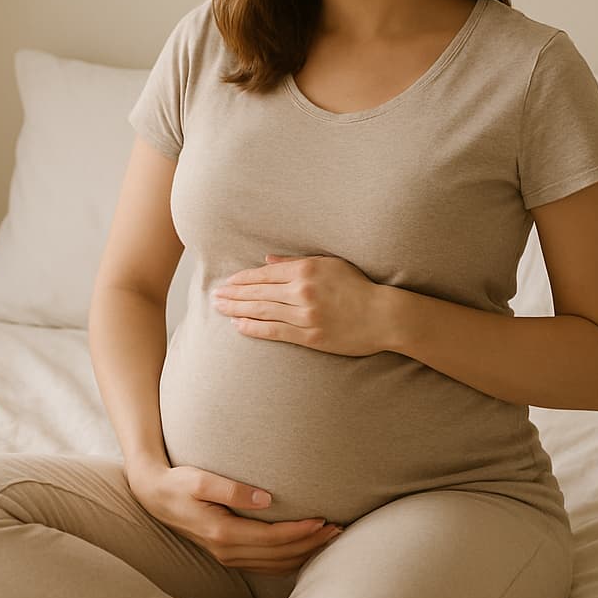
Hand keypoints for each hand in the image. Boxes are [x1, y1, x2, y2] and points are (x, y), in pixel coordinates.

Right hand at [125, 460, 342, 575]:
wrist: (154, 495)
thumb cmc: (178, 482)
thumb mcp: (201, 479)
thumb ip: (232, 490)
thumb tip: (265, 499)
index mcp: (222, 533)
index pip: (271, 538)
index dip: (300, 531)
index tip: (323, 519)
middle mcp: (226, 551)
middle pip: (278, 555)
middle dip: (310, 543)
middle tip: (338, 528)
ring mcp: (226, 556)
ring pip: (274, 564)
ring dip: (304, 553)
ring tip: (329, 537)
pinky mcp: (228, 554)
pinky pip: (265, 565)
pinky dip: (289, 560)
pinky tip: (304, 549)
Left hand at [212, 254, 386, 356]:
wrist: (383, 316)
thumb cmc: (358, 287)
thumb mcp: (330, 264)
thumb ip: (296, 262)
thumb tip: (268, 261)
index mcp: (306, 270)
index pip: (265, 274)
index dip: (243, 279)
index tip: (228, 282)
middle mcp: (302, 291)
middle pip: (258, 292)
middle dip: (233, 294)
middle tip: (215, 296)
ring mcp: (305, 315)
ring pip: (262, 311)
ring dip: (237, 310)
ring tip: (221, 309)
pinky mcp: (309, 336)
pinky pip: (275, 331)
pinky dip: (254, 328)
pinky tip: (239, 326)